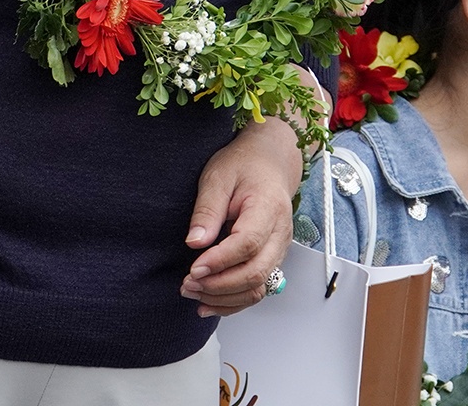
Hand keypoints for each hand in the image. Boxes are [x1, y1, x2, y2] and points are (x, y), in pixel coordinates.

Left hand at [181, 118, 303, 317]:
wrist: (269, 163)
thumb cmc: (244, 166)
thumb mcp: (217, 177)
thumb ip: (206, 210)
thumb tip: (195, 242)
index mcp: (268, 208)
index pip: (247, 244)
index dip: (219, 261)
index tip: (193, 269)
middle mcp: (280, 233)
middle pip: (255, 273)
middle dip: (218, 285)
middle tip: (187, 284)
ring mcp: (279, 249)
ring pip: (258, 288)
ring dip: (224, 297)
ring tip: (193, 293)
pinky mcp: (272, 259)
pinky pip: (259, 289)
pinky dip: (234, 302)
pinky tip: (209, 303)